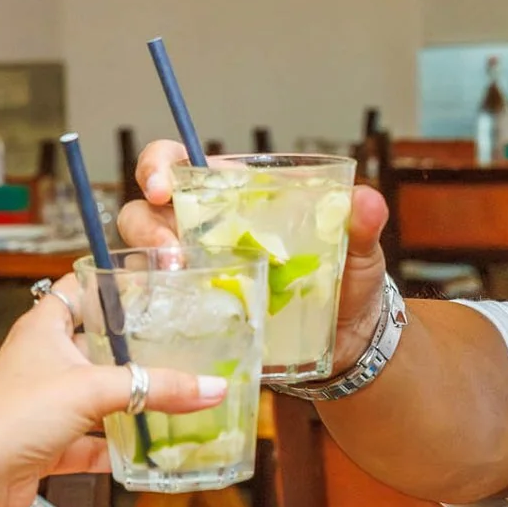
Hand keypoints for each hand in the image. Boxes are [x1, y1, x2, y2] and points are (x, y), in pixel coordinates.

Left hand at [0, 277, 228, 506]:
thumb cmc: (15, 417)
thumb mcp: (94, 390)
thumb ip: (157, 387)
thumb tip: (214, 387)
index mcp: (43, 327)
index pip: (80, 289)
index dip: (113, 283)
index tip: (156, 284)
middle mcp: (43, 360)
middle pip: (97, 344)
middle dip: (137, 347)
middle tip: (183, 341)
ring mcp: (46, 402)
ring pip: (99, 394)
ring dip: (131, 399)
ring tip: (178, 394)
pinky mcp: (49, 442)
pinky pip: (93, 441)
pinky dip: (118, 447)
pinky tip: (149, 452)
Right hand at [119, 139, 391, 371]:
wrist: (349, 342)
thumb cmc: (348, 282)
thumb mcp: (359, 249)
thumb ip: (361, 223)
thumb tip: (366, 199)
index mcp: (233, 196)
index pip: (177, 164)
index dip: (157, 166)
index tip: (161, 185)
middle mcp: (202, 229)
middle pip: (145, 211)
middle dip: (148, 226)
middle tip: (173, 252)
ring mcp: (194, 272)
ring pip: (142, 256)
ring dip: (148, 264)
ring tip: (176, 279)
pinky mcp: (194, 313)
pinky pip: (155, 306)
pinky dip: (151, 308)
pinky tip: (169, 316)